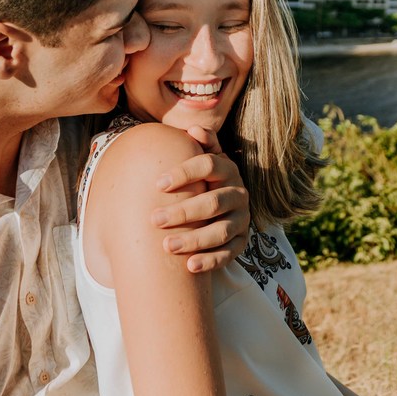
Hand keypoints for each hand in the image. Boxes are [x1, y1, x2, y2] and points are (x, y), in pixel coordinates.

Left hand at [151, 126, 249, 272]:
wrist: (219, 206)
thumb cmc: (201, 180)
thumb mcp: (202, 159)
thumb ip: (200, 145)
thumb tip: (193, 128)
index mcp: (227, 169)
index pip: (209, 165)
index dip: (184, 173)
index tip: (157, 184)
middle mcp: (239, 193)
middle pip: (213, 202)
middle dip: (183, 212)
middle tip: (154, 220)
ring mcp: (242, 219)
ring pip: (221, 231)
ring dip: (194, 240)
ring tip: (166, 246)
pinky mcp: (241, 242)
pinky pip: (229, 253)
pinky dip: (211, 261)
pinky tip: (189, 267)